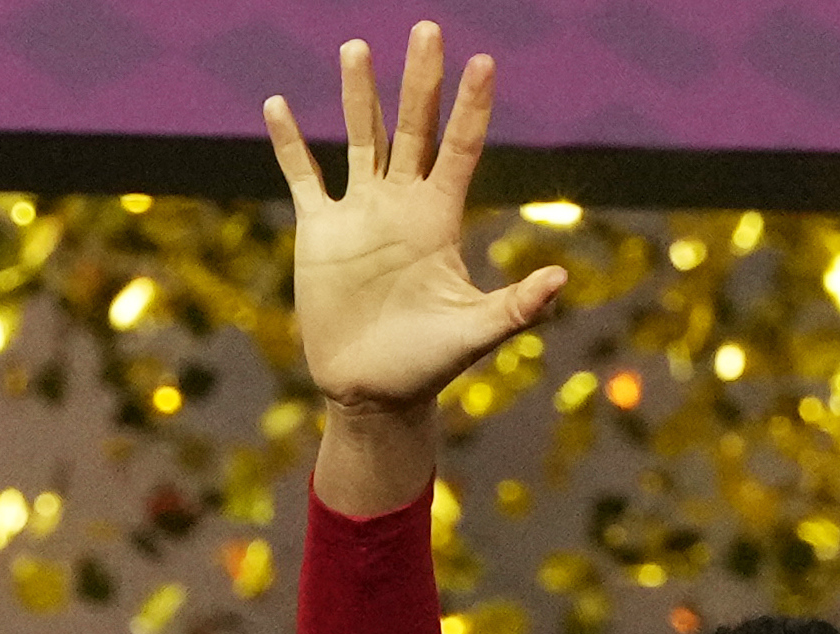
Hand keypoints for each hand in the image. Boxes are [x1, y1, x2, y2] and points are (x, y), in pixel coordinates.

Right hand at [266, 25, 567, 416]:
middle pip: (413, 127)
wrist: (371, 391)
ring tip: (356, 47)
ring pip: (360, 138)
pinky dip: (290, 143)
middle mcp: (402, 204)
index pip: (460, 147)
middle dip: (420, 79)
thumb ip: (516, 306)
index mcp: (440, 217)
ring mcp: (360, 214)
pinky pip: (303, 178)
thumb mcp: (475, 333)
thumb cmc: (427, 365)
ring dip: (357, 94)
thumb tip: (560, 280)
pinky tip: (278, 106)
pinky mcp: (319, 233)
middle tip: (427, 28)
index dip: (472, 106)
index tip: (483, 61)